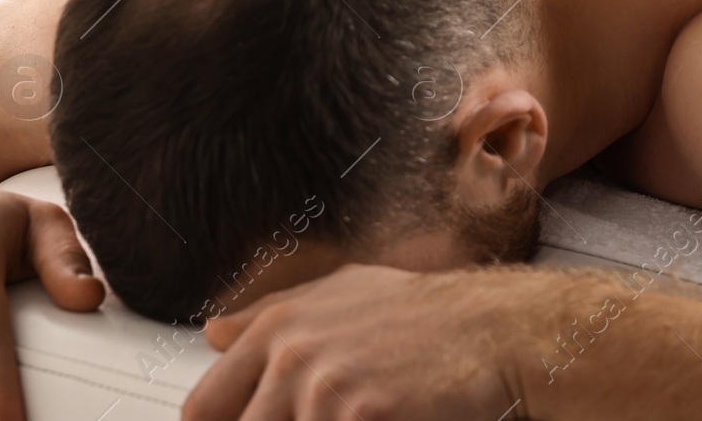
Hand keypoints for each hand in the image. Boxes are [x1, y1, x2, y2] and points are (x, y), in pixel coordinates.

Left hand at [184, 265, 528, 420]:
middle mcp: (290, 356)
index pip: (203, 408)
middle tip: (326, 416)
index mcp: (277, 327)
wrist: (498, 330)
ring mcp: (322, 390)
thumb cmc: (429, 316)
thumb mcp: (344, 294)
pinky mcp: (359, 415)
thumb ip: (271, 316)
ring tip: (362, 415)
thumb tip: (214, 332)